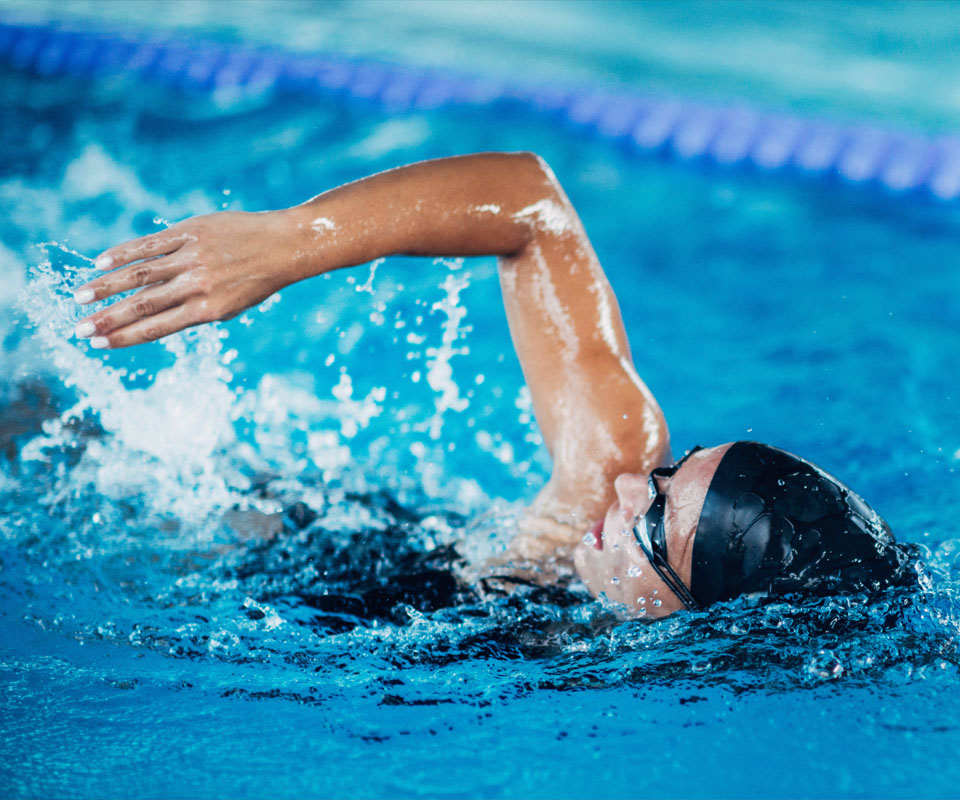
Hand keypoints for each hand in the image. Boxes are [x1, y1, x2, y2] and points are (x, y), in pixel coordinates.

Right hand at [73, 210, 302, 347]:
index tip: (98, 343)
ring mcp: (192, 258)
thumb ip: (195, 310)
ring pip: (141, 274)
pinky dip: (124, 253)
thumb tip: (154, 316)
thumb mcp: (231, 305)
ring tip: (81, 296)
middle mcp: (197, 285)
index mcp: (208, 310)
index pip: (157, 327)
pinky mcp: (191, 232)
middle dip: (108, 318)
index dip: (125, 336)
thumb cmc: (257, 279)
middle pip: (143, 305)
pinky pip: (151, 244)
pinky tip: (102, 262)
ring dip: (107, 286)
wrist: (285, 245)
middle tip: (79, 328)